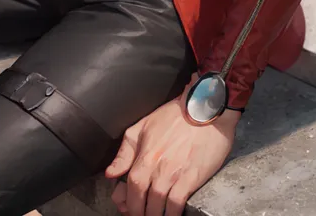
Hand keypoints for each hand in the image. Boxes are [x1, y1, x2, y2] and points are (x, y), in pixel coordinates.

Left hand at [104, 86, 239, 215]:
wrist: (204, 111)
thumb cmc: (175, 116)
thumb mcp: (143, 127)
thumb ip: (125, 152)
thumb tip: (111, 173)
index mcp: (145, 155)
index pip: (131, 187)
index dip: (128, 202)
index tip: (128, 207)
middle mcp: (157, 167)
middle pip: (142, 201)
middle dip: (139, 213)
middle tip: (141, 214)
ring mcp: (175, 174)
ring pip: (159, 206)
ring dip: (155, 215)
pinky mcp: (191, 179)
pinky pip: (177, 204)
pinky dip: (172, 214)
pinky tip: (171, 214)